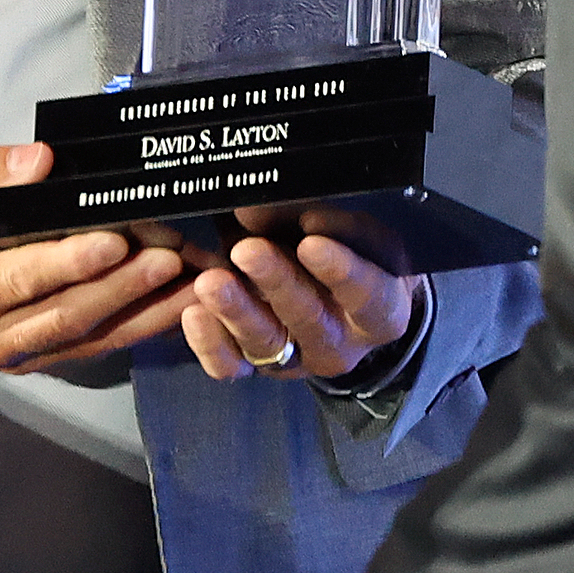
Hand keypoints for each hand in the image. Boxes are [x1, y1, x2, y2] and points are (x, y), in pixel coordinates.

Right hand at [0, 144, 196, 372]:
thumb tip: (39, 162)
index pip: (19, 279)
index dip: (69, 262)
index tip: (115, 241)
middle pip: (64, 315)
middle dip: (123, 288)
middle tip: (171, 257)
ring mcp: (11, 356)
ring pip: (84, 339)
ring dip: (141, 314)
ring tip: (191, 286)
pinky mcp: (30, 358)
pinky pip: (86, 347)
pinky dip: (131, 329)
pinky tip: (171, 309)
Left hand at [178, 207, 423, 381]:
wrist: (336, 287)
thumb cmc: (350, 248)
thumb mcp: (350, 228)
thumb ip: (316, 215)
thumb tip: (261, 206)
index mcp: (379, 311)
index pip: (367, 295)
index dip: (340, 270)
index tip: (310, 242)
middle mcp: (340, 344)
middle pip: (308, 318)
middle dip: (276, 282)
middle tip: (247, 250)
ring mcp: (296, 359)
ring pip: (265, 344)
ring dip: (236, 310)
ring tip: (209, 281)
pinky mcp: (257, 366)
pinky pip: (233, 366)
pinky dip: (211, 343)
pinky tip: (193, 314)